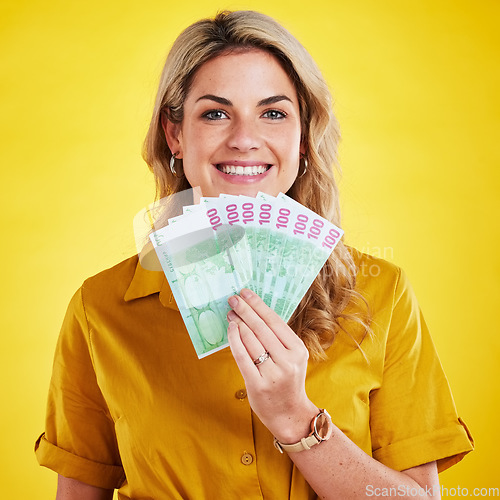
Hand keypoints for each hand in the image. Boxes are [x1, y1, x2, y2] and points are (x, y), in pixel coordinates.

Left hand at [227, 288, 317, 442]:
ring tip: (231, 313)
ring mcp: (272, 374)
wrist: (290, 414)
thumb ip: (278, 339)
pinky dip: (234, 340)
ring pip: (251, 340)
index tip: (246, 293)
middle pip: (261, 328)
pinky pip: (242, 357)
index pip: (275, 321)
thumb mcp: (292, 358)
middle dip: (245, 310)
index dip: (258, 305)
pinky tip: (230, 329)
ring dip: (238, 323)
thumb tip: (254, 313)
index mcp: (298, 350)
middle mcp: (287, 361)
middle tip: (233, 298)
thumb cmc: (288, 381)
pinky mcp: (257, 385)